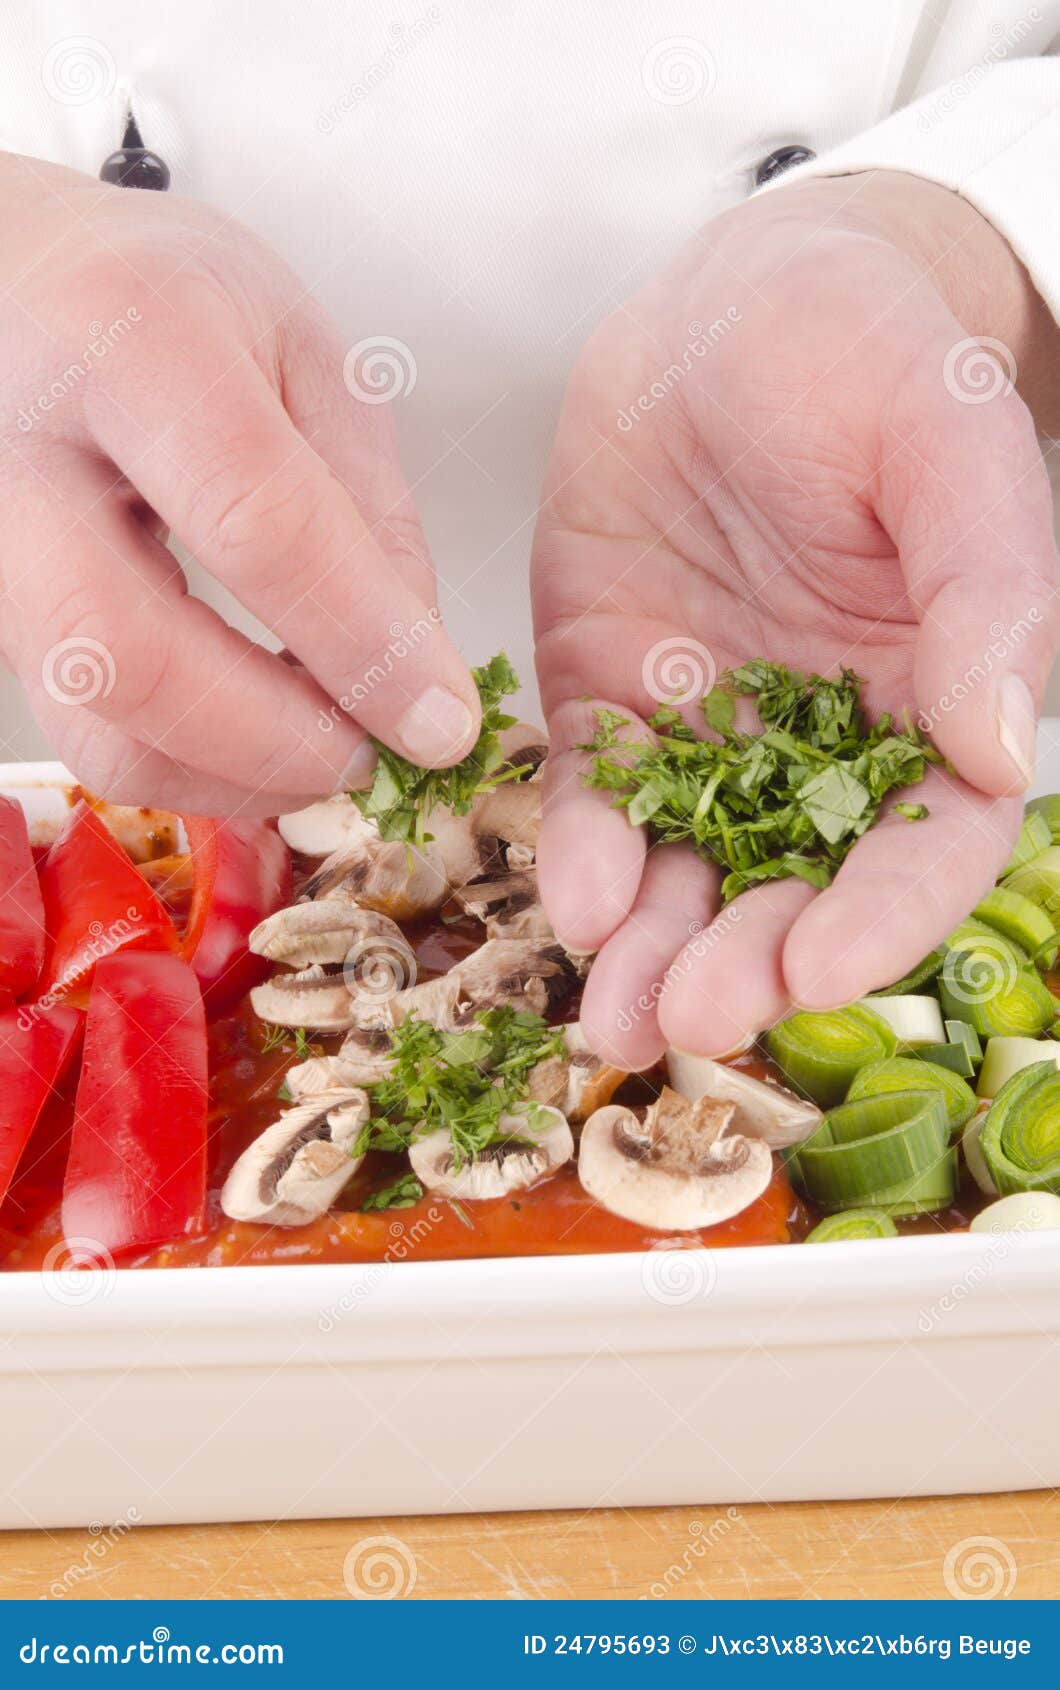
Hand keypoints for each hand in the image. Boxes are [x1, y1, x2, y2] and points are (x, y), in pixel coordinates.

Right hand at [0, 155, 479, 814]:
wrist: (16, 290)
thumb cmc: (166, 308)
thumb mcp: (303, 355)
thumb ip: (366, 507)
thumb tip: (411, 669)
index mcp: (130, 346)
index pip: (253, 520)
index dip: (360, 640)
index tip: (440, 719)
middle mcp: (21, 457)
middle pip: (129, 653)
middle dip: (277, 739)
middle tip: (376, 754)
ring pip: (96, 727)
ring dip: (237, 776)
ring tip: (326, 746)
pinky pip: (87, 739)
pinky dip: (194, 769)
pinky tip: (260, 735)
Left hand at [533, 171, 1059, 1066]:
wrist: (730, 306)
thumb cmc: (869, 353)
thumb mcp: (947, 443)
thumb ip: (986, 589)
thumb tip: (1003, 746)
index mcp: (933, 704)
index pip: (923, 845)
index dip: (878, 920)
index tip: (820, 976)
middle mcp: (821, 744)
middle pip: (793, 885)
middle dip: (744, 961)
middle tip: (690, 1020)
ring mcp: (709, 729)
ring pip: (686, 867)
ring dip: (653, 948)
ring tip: (615, 1021)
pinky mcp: (611, 698)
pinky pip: (595, 794)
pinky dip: (583, 851)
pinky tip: (573, 898)